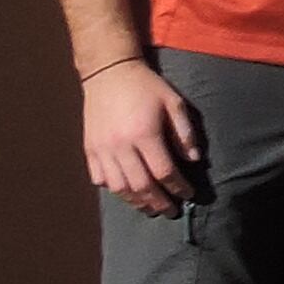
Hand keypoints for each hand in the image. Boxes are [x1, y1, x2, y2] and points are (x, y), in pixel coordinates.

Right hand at [82, 56, 203, 219]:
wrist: (109, 72)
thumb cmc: (145, 87)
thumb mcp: (173, 102)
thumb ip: (184, 132)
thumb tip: (193, 159)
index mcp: (145, 134)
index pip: (164, 171)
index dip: (178, 187)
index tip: (189, 194)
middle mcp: (121, 146)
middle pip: (141, 186)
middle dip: (159, 202)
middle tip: (171, 211)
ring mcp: (102, 149)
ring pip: (119, 187)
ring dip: (136, 202)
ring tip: (150, 208)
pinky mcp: (89, 148)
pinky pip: (99, 177)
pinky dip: (113, 189)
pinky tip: (125, 191)